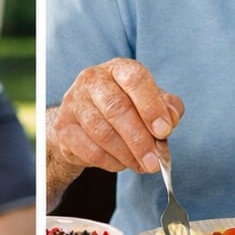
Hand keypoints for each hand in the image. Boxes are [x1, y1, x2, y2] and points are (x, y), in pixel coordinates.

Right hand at [50, 58, 183, 175]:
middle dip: (140, 139)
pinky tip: (122, 163)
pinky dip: (110, 162)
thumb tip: (170, 119)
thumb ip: (167, 107)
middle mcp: (93, 80)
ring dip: (127, 154)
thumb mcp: (151, 102)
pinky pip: (89, 150)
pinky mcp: (63, 127)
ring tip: (143, 165)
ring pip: (102, 132)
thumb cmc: (125, 108)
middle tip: (155, 162)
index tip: (164, 131)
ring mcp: (74, 102)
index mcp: (119, 69)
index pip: (135, 79)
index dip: (151, 106)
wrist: (84, 122)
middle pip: (117, 108)